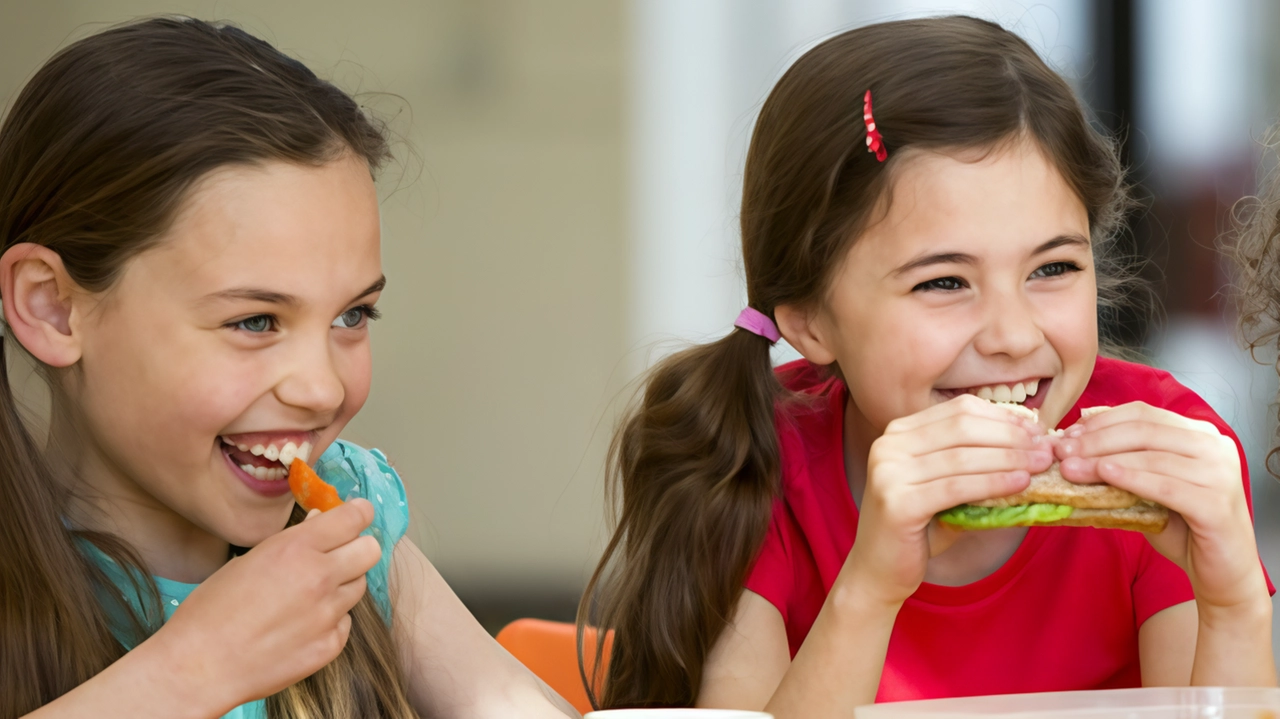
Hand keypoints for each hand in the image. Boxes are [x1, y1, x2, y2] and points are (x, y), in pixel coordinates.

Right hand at [151, 499, 381, 710]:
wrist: (200, 666)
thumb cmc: (213, 609)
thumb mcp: (250, 559)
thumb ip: (294, 541)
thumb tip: (322, 522)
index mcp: (297, 549)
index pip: (355, 517)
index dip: (359, 513)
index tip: (357, 514)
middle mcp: (320, 578)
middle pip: (370, 550)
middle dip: (357, 548)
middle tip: (339, 554)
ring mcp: (328, 615)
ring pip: (358, 586)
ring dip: (342, 585)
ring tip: (308, 595)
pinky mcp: (330, 646)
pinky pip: (344, 622)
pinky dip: (330, 621)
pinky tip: (301, 626)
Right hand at [843, 394, 1051, 606]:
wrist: (879, 570)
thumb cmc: (919, 529)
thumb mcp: (947, 486)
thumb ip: (976, 463)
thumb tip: (1032, 444)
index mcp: (899, 432)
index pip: (959, 409)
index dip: (1002, 417)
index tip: (1036, 431)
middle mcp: (888, 444)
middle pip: (963, 427)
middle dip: (1011, 436)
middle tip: (1046, 449)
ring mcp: (889, 472)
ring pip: (963, 456)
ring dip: (1009, 459)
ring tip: (1040, 466)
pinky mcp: (897, 502)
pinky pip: (957, 487)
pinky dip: (994, 483)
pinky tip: (1020, 484)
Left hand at [1055, 402, 1268, 611]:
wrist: (1220, 572)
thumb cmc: (1182, 527)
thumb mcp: (1147, 487)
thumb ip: (1123, 462)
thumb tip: (1072, 446)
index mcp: (1200, 434)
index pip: (1142, 414)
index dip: (1101, 421)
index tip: (1067, 435)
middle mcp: (1215, 447)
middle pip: (1143, 431)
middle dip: (1096, 440)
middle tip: (1061, 452)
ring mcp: (1221, 473)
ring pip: (1151, 457)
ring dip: (1104, 460)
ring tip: (1071, 468)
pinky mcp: (1217, 504)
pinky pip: (1165, 486)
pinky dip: (1131, 478)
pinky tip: (1104, 475)